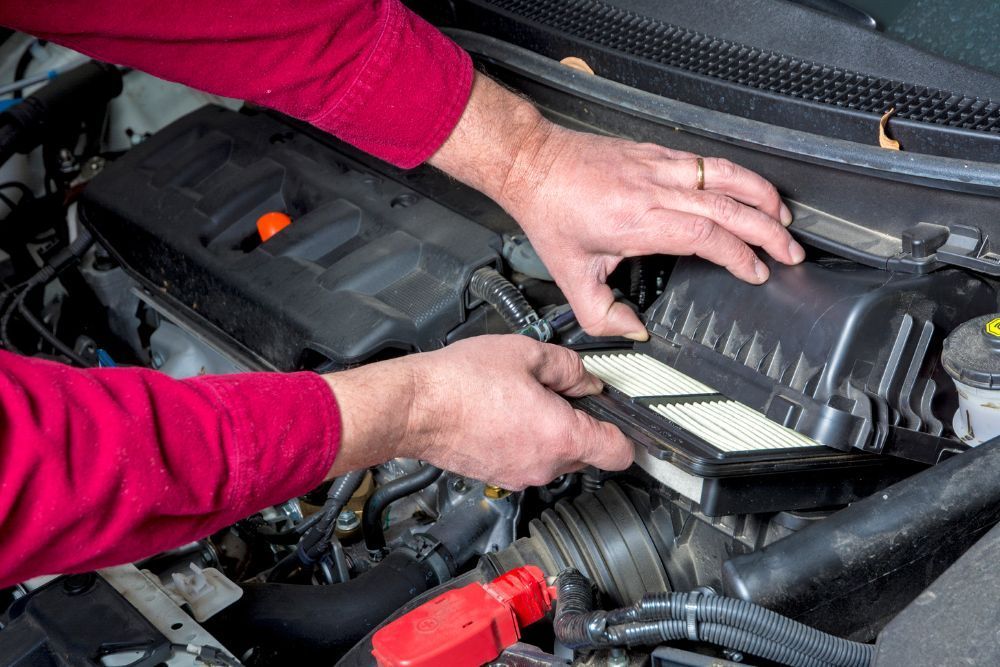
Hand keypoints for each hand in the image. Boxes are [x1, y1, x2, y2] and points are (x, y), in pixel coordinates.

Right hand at [322, 335, 631, 489]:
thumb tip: (587, 378)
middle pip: (587, 455)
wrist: (415, 406)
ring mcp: (518, 475)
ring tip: (525, 400)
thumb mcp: (527, 353)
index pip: (620, 453)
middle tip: (563, 393)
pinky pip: (526, 460)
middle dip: (582, 425)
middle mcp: (544, 466)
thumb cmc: (462, 382)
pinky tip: (504, 413)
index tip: (623, 418)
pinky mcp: (496, 476)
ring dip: (551, 434)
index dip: (628, 433)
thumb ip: (569, 367)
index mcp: (562, 437)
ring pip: (554, 458)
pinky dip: (525, 441)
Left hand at [430, 74, 803, 339]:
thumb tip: (634, 331)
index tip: (756, 272)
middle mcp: (655, 190)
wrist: (533, 163)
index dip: (740, 255)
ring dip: (761, 196)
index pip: (707, 236)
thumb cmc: (551, 213)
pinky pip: (706, 162)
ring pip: (725, 176)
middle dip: (768, 230)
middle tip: (791, 251)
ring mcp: (658, 167)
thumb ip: (603, 314)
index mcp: (638, 221)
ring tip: (784, 217)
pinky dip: (736, 175)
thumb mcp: (571, 277)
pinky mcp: (655, 153)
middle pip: (728, 206)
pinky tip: (747, 189)